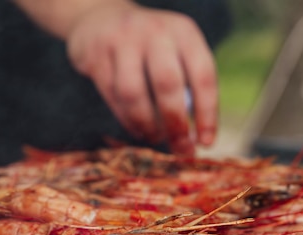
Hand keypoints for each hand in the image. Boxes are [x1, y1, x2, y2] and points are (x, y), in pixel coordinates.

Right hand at [66, 1, 217, 154]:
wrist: (101, 19)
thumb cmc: (150, 48)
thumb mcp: (176, 53)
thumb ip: (188, 88)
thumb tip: (195, 141)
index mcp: (184, 32)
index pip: (203, 75)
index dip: (207, 114)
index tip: (205, 143)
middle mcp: (155, 32)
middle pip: (167, 84)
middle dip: (175, 124)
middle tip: (180, 147)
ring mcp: (122, 41)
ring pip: (133, 94)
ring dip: (146, 124)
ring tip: (154, 138)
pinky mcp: (95, 54)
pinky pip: (112, 96)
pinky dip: (127, 120)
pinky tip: (138, 129)